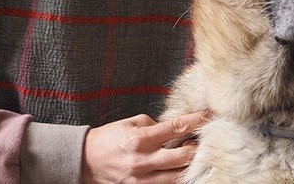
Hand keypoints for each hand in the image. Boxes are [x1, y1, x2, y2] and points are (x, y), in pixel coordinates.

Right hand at [81, 110, 207, 183]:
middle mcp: (143, 160)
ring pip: (177, 176)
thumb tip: (172, 129)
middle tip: (201, 141)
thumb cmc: (109, 138)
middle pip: (183, 157)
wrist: (86, 161)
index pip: (175, 128)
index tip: (207, 116)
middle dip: (196, 148)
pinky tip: (178, 170)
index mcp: (140, 138)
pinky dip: (174, 178)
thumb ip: (153, 125)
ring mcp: (142, 179)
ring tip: (192, 157)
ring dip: (189, 166)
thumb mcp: (130, 123)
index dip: (195, 121)